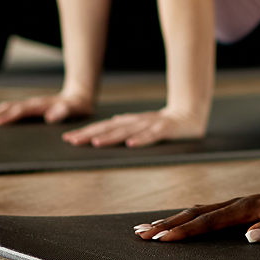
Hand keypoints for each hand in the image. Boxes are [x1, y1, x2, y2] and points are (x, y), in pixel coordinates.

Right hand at [0, 91, 92, 125]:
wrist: (80, 97)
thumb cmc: (77, 105)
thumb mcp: (75, 108)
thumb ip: (64, 110)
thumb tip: (50, 117)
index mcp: (42, 104)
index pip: (23, 110)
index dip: (10, 115)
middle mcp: (34, 103)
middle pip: (12, 107)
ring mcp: (31, 104)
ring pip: (10, 106)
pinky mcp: (30, 107)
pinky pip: (12, 108)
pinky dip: (0, 112)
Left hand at [62, 106, 206, 148]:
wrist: (190, 114)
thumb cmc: (164, 122)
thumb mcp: (142, 123)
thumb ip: (128, 123)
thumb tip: (112, 121)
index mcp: (130, 121)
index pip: (104, 127)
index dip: (87, 132)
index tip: (68, 139)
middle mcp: (137, 122)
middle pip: (111, 128)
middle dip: (91, 134)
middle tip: (72, 141)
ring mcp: (151, 125)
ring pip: (128, 131)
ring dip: (112, 137)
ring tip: (96, 143)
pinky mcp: (165, 129)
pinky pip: (152, 136)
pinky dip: (141, 140)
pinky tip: (130, 145)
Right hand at [133, 187, 259, 241]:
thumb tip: (250, 237)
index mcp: (247, 207)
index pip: (211, 221)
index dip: (187, 230)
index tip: (165, 238)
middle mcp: (234, 204)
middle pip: (195, 213)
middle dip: (167, 224)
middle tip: (142, 235)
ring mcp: (231, 205)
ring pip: (195, 211)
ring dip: (170, 220)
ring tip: (144, 230)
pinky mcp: (232, 210)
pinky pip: (202, 213)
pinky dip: (182, 218)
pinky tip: (169, 224)